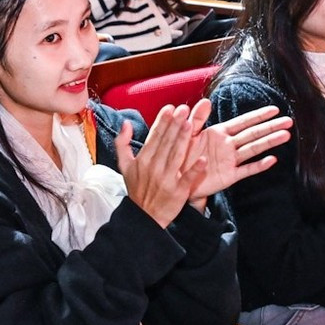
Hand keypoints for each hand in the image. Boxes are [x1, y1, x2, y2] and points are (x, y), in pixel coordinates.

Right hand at [118, 101, 212, 228]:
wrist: (143, 217)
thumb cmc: (137, 189)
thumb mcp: (124, 166)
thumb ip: (122, 143)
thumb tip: (125, 123)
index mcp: (143, 159)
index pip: (154, 136)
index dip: (163, 121)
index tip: (170, 108)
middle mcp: (154, 167)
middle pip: (166, 142)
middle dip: (175, 125)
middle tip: (184, 109)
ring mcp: (166, 179)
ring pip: (176, 156)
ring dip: (183, 140)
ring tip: (190, 124)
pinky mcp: (178, 192)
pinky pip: (187, 178)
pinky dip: (194, 170)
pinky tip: (202, 159)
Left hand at [188, 105, 291, 202]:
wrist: (177, 180)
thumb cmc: (181, 155)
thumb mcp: (186, 134)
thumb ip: (196, 119)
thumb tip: (205, 101)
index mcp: (219, 133)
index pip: (243, 122)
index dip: (258, 115)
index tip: (274, 110)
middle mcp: (228, 145)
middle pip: (253, 133)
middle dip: (270, 127)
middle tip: (289, 121)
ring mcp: (230, 160)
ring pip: (254, 149)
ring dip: (269, 142)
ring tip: (286, 135)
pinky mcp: (229, 175)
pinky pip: (247, 169)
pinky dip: (259, 165)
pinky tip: (272, 160)